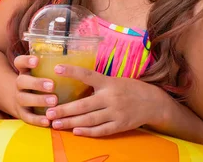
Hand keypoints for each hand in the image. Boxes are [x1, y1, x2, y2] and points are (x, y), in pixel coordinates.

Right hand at [13, 55, 56, 127]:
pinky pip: (28, 117)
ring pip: (24, 99)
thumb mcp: (45, 73)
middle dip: (37, 83)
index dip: (26, 60)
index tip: (37, 60)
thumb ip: (57, 67)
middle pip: (21, 81)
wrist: (25, 102)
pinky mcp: (23, 114)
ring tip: (54, 101)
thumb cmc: (43, 83)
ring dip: (39, 100)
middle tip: (52, 85)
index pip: (19, 62)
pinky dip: (38, 120)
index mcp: (25, 71)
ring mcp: (20, 99)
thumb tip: (83, 58)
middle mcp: (20, 84)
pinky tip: (48, 121)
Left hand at [44, 64, 162, 136]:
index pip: (87, 75)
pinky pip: (101, 130)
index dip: (72, 71)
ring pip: (89, 120)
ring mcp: (115, 113)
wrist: (153, 102)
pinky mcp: (120, 125)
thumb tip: (75, 84)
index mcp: (108, 82)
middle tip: (49, 113)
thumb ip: (98, 83)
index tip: (56, 68)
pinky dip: (87, 132)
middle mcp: (111, 97)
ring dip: (71, 123)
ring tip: (55, 124)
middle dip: (64, 110)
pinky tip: (75, 132)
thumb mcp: (115, 80)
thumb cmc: (130, 89)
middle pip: (83, 105)